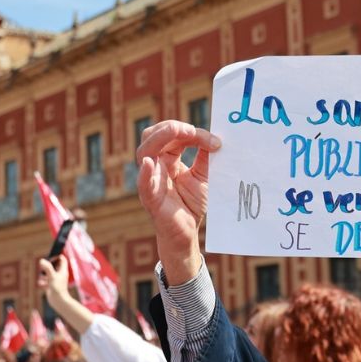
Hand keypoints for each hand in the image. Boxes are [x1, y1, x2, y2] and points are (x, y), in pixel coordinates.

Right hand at [37, 254, 71, 304]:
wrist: (58, 301)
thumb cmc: (58, 288)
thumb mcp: (52, 276)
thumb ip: (47, 268)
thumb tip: (41, 261)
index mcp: (63, 270)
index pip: (62, 259)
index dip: (57, 256)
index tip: (50, 257)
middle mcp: (60, 274)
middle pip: (54, 265)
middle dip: (47, 265)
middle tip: (43, 267)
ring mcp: (55, 280)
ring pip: (48, 273)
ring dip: (43, 274)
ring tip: (42, 277)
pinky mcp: (51, 286)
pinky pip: (45, 281)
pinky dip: (42, 281)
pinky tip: (41, 284)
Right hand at [135, 120, 221, 279]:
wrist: (188, 233)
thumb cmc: (192, 204)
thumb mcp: (203, 176)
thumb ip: (206, 157)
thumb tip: (216, 137)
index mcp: (167, 158)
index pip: (172, 135)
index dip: (191, 132)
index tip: (215, 141)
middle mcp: (155, 166)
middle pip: (151, 137)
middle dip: (171, 128)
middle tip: (192, 130)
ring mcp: (151, 182)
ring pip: (144, 153)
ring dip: (161, 138)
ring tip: (181, 132)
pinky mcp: (151, 200)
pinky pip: (144, 185)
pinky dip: (144, 174)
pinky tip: (149, 163)